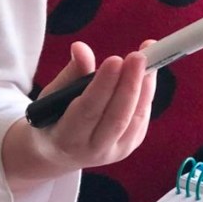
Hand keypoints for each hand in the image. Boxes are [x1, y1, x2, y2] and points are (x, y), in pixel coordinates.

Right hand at [3, 41, 156, 188]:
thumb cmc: (53, 119)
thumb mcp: (52, 97)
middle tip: (138, 56)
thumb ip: (70, 73)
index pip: (89, 110)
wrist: (59, 154)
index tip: (115, 59)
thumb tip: (81, 47)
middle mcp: (93, 150)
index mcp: (67, 139)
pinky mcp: (129, 147)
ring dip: (144, 86)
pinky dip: (146, 94)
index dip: (104, 85)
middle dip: (130, 84)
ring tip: (149, 57)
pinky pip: (141, 119)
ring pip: (135, 119)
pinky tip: (147, 73)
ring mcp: (115, 152)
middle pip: (117, 117)